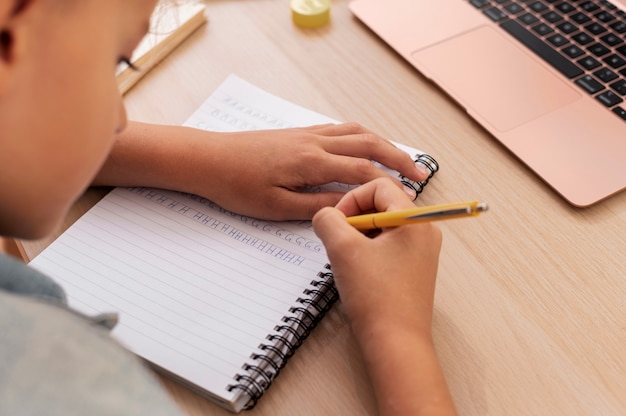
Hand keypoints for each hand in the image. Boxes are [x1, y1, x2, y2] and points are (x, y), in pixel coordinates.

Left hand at [96, 122, 429, 220]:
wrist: (208, 159)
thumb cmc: (237, 185)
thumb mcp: (276, 206)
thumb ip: (316, 206)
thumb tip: (349, 208)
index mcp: (311, 161)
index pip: (362, 169)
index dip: (389, 181)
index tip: (409, 194)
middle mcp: (315, 141)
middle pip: (368, 142)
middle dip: (398, 156)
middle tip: (420, 172)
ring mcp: (307, 133)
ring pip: (356, 131)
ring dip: (383, 142)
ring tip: (400, 158)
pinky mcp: (299, 133)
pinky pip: (340, 128)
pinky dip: (362, 135)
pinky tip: (364, 146)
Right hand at [312, 177, 441, 334]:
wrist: (395, 342)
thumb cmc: (376, 298)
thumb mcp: (343, 250)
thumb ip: (328, 220)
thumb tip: (325, 215)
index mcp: (414, 220)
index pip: (379, 186)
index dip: (352, 199)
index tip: (337, 222)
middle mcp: (424, 231)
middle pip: (382, 204)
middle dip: (354, 220)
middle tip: (339, 242)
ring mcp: (421, 251)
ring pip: (382, 226)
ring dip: (359, 236)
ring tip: (348, 260)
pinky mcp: (414, 269)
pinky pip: (388, 246)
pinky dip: (368, 251)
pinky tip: (358, 272)